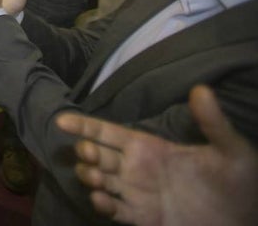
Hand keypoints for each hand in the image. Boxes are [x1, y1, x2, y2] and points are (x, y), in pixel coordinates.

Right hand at [57, 86, 257, 225]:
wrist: (244, 220)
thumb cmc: (238, 183)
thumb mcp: (231, 150)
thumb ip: (213, 122)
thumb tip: (202, 88)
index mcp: (150, 147)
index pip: (108, 132)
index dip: (84, 125)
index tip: (61, 120)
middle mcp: (137, 168)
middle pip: (97, 155)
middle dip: (85, 152)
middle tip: (89, 154)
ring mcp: (138, 194)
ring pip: (100, 181)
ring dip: (90, 177)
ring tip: (95, 177)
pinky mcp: (143, 218)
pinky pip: (115, 211)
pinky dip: (104, 205)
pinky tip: (103, 200)